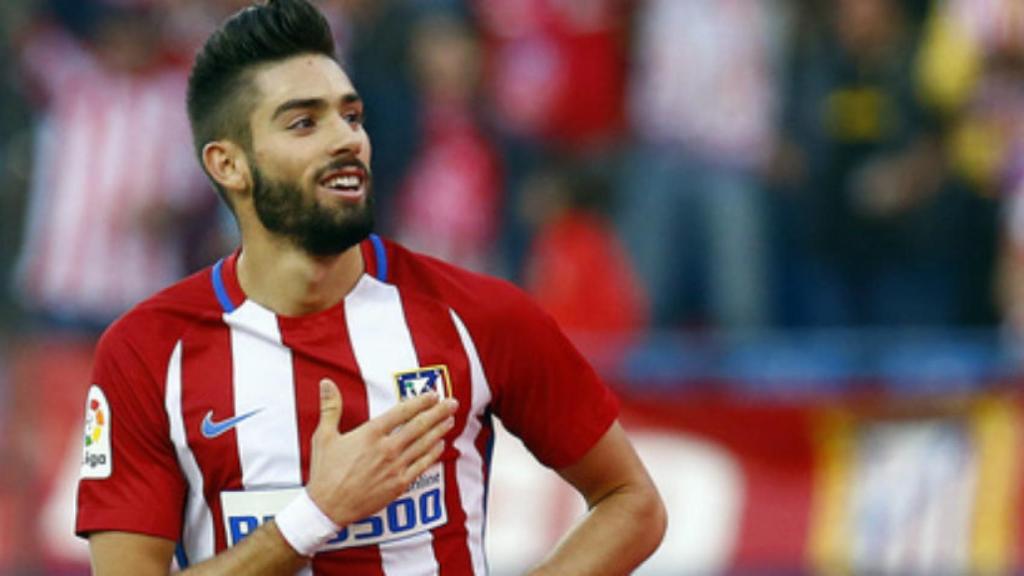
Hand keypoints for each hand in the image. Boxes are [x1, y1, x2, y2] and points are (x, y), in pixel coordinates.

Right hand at [306, 378, 456, 526]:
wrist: (328, 507)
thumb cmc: (325, 471)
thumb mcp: (323, 436)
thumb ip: (330, 407)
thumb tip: (326, 382)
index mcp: (370, 434)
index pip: (402, 412)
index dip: (420, 402)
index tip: (433, 394)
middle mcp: (386, 448)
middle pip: (419, 426)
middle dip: (438, 413)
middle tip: (452, 403)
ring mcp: (395, 467)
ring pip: (424, 444)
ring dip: (440, 430)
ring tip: (451, 419)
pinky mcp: (399, 484)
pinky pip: (422, 465)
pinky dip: (433, 453)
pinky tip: (441, 445)